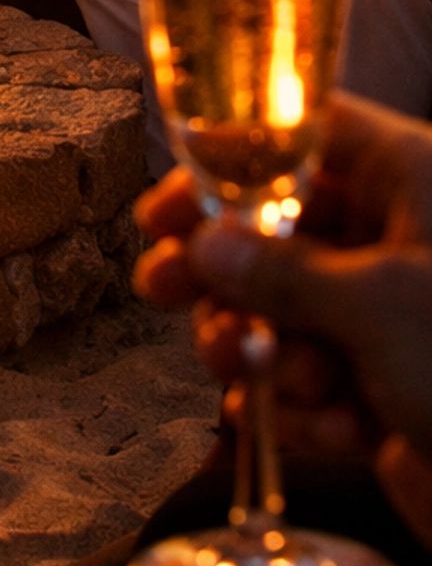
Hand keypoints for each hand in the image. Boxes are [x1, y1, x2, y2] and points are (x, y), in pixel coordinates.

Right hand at [134, 93, 431, 545]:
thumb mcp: (376, 307)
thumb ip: (279, 271)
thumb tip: (204, 246)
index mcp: (415, 180)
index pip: (306, 132)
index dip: (227, 159)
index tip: (166, 204)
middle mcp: (404, 236)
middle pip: (280, 225)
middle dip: (222, 270)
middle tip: (158, 290)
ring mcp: (396, 315)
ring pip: (287, 309)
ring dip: (264, 350)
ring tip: (263, 379)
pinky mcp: (393, 386)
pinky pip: (316, 379)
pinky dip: (311, 409)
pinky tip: (338, 432)